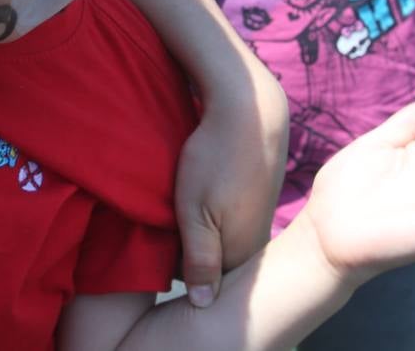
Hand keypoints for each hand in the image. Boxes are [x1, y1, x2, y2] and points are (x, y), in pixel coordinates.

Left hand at [174, 68, 287, 306]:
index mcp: (240, 253)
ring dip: (197, 224)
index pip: (201, 281)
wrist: (250, 109)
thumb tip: (202, 304)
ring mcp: (259, 218)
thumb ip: (199, 260)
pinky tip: (198, 190)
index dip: (175, 266)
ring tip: (176, 202)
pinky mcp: (257, 196)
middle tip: (161, 221)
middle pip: (212, 259)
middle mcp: (256, 241)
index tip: (155, 245)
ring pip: (219, 235)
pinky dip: (210, 208)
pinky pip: (227, 216)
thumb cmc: (215, 159)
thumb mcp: (195, 213)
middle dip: (186, 248)